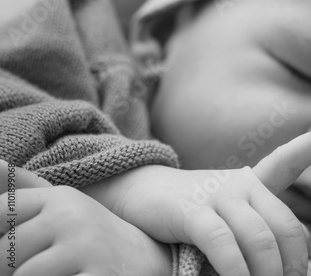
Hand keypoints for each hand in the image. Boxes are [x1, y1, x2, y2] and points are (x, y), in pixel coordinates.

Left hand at [0, 161, 172, 275]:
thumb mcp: (61, 209)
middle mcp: (71, 217)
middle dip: (10, 270)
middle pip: (4, 253)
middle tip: (39, 268)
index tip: (15, 254)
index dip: (0, 241)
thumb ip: (22, 190)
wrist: (148, 259)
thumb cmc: (90, 237)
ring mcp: (87, 248)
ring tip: (56, 274)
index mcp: (59, 198)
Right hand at [82, 122, 310, 275]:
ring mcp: (217, 195)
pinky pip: (224, 244)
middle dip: (292, 267)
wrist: (137, 193)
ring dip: (266, 274)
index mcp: (255, 182)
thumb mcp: (233, 216)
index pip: (292, 158)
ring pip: (259, 239)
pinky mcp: (192, 212)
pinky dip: (236, 271)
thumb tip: (302, 254)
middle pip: (287, 228)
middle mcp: (241, 183)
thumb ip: (265, 231)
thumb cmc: (191, 212)